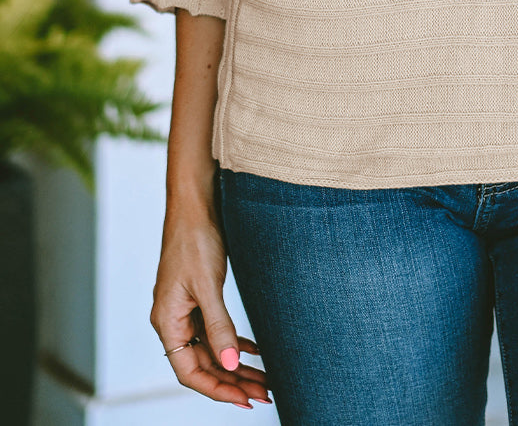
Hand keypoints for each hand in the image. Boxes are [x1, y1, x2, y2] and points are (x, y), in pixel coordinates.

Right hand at [152, 207, 271, 408]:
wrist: (195, 203)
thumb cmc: (195, 238)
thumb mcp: (208, 284)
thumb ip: (218, 325)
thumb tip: (228, 364)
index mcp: (167, 322)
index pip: (190, 372)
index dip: (217, 389)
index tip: (244, 400)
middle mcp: (174, 320)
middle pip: (203, 364)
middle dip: (233, 381)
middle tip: (264, 394)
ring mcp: (186, 309)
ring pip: (212, 348)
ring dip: (236, 364)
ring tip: (264, 379)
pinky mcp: (199, 297)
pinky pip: (215, 330)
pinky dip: (234, 342)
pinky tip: (254, 351)